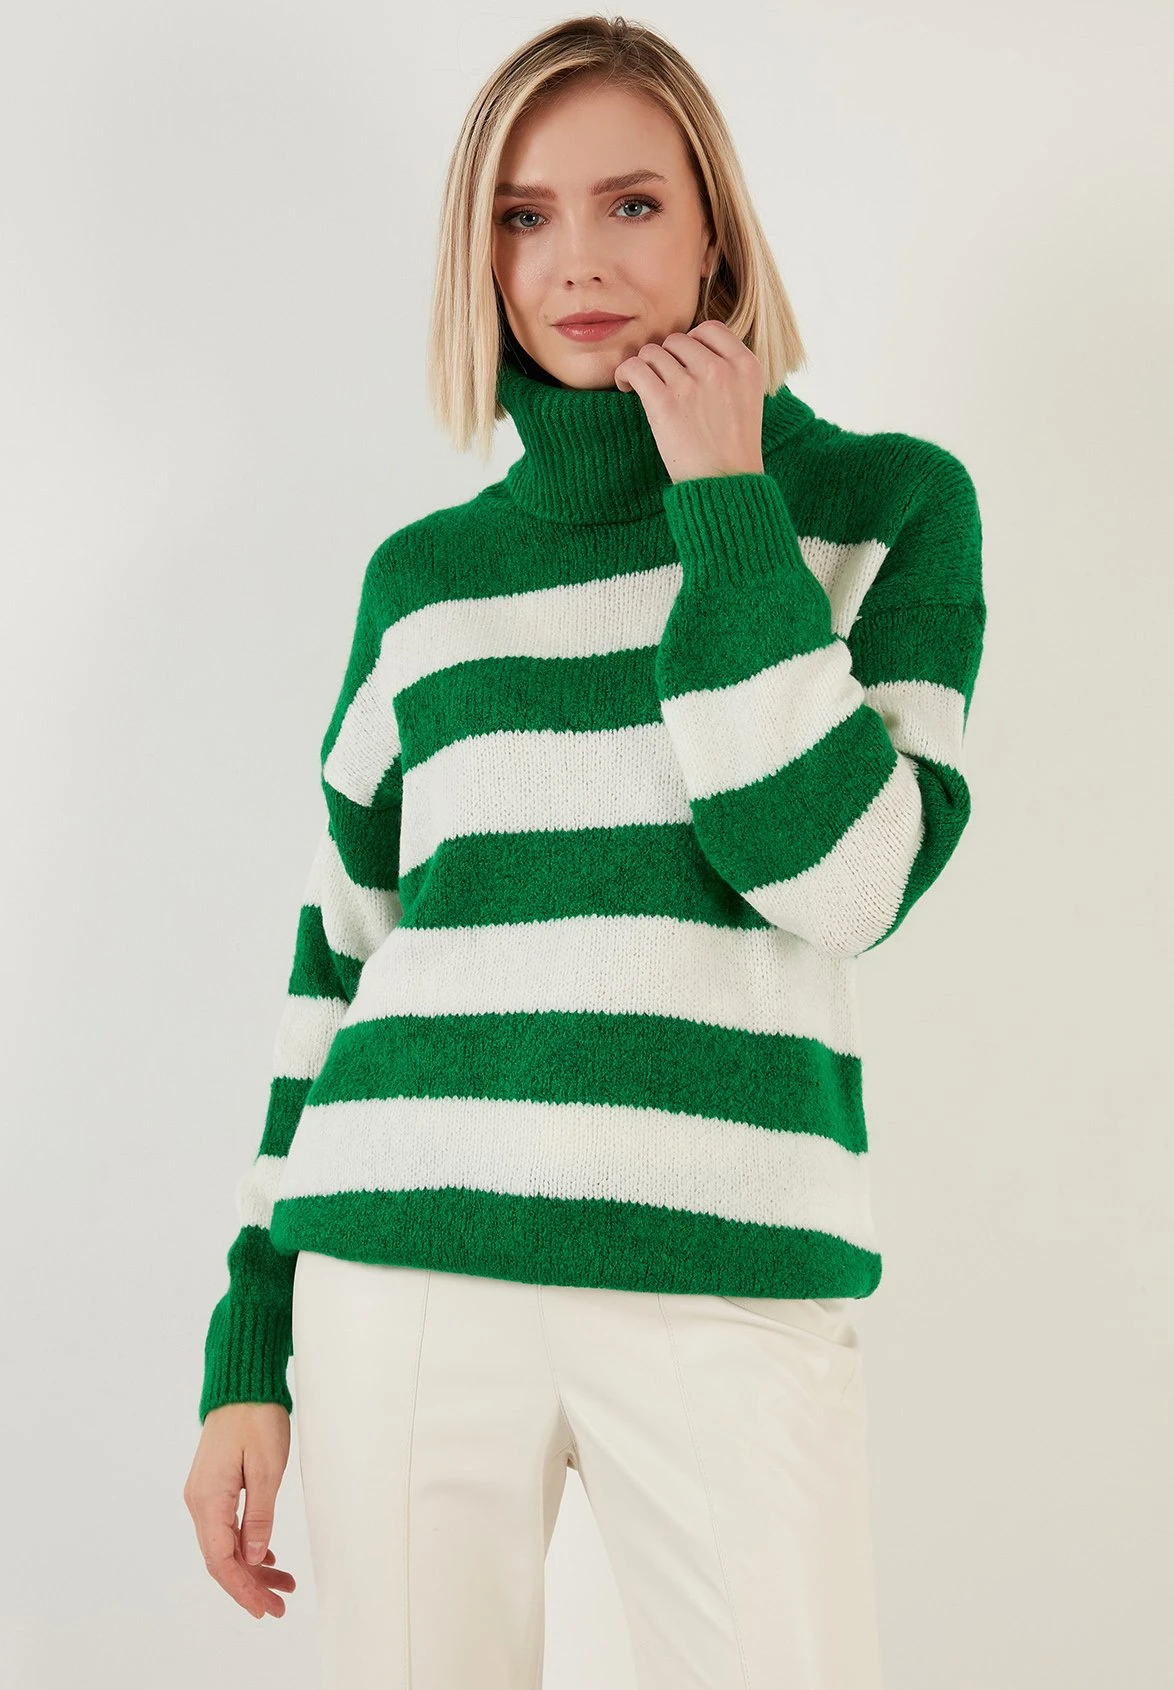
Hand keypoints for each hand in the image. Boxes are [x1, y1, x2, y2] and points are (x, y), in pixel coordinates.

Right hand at [184, 1402, 296, 1618]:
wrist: (241, 1385)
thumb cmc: (256, 1418)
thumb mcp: (268, 1468)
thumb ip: (260, 1517)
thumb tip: (253, 1558)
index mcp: (209, 1499)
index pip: (220, 1560)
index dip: (243, 1589)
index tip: (265, 1608)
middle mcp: (199, 1502)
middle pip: (221, 1559)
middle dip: (250, 1585)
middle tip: (280, 1605)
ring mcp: (203, 1495)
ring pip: (224, 1545)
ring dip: (251, 1567)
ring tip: (283, 1584)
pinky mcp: (212, 1488)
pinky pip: (225, 1528)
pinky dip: (246, 1546)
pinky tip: (267, 1556)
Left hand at [613, 319, 766, 482]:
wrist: (726, 485)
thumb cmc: (732, 449)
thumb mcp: (748, 399)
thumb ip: (728, 370)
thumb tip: (691, 349)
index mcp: (746, 365)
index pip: (710, 329)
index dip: (692, 343)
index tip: (685, 364)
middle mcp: (720, 369)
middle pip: (678, 340)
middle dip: (667, 358)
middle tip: (663, 382)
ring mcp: (692, 384)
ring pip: (653, 352)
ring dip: (645, 368)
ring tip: (643, 387)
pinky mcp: (664, 402)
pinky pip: (634, 367)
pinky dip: (625, 374)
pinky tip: (627, 387)